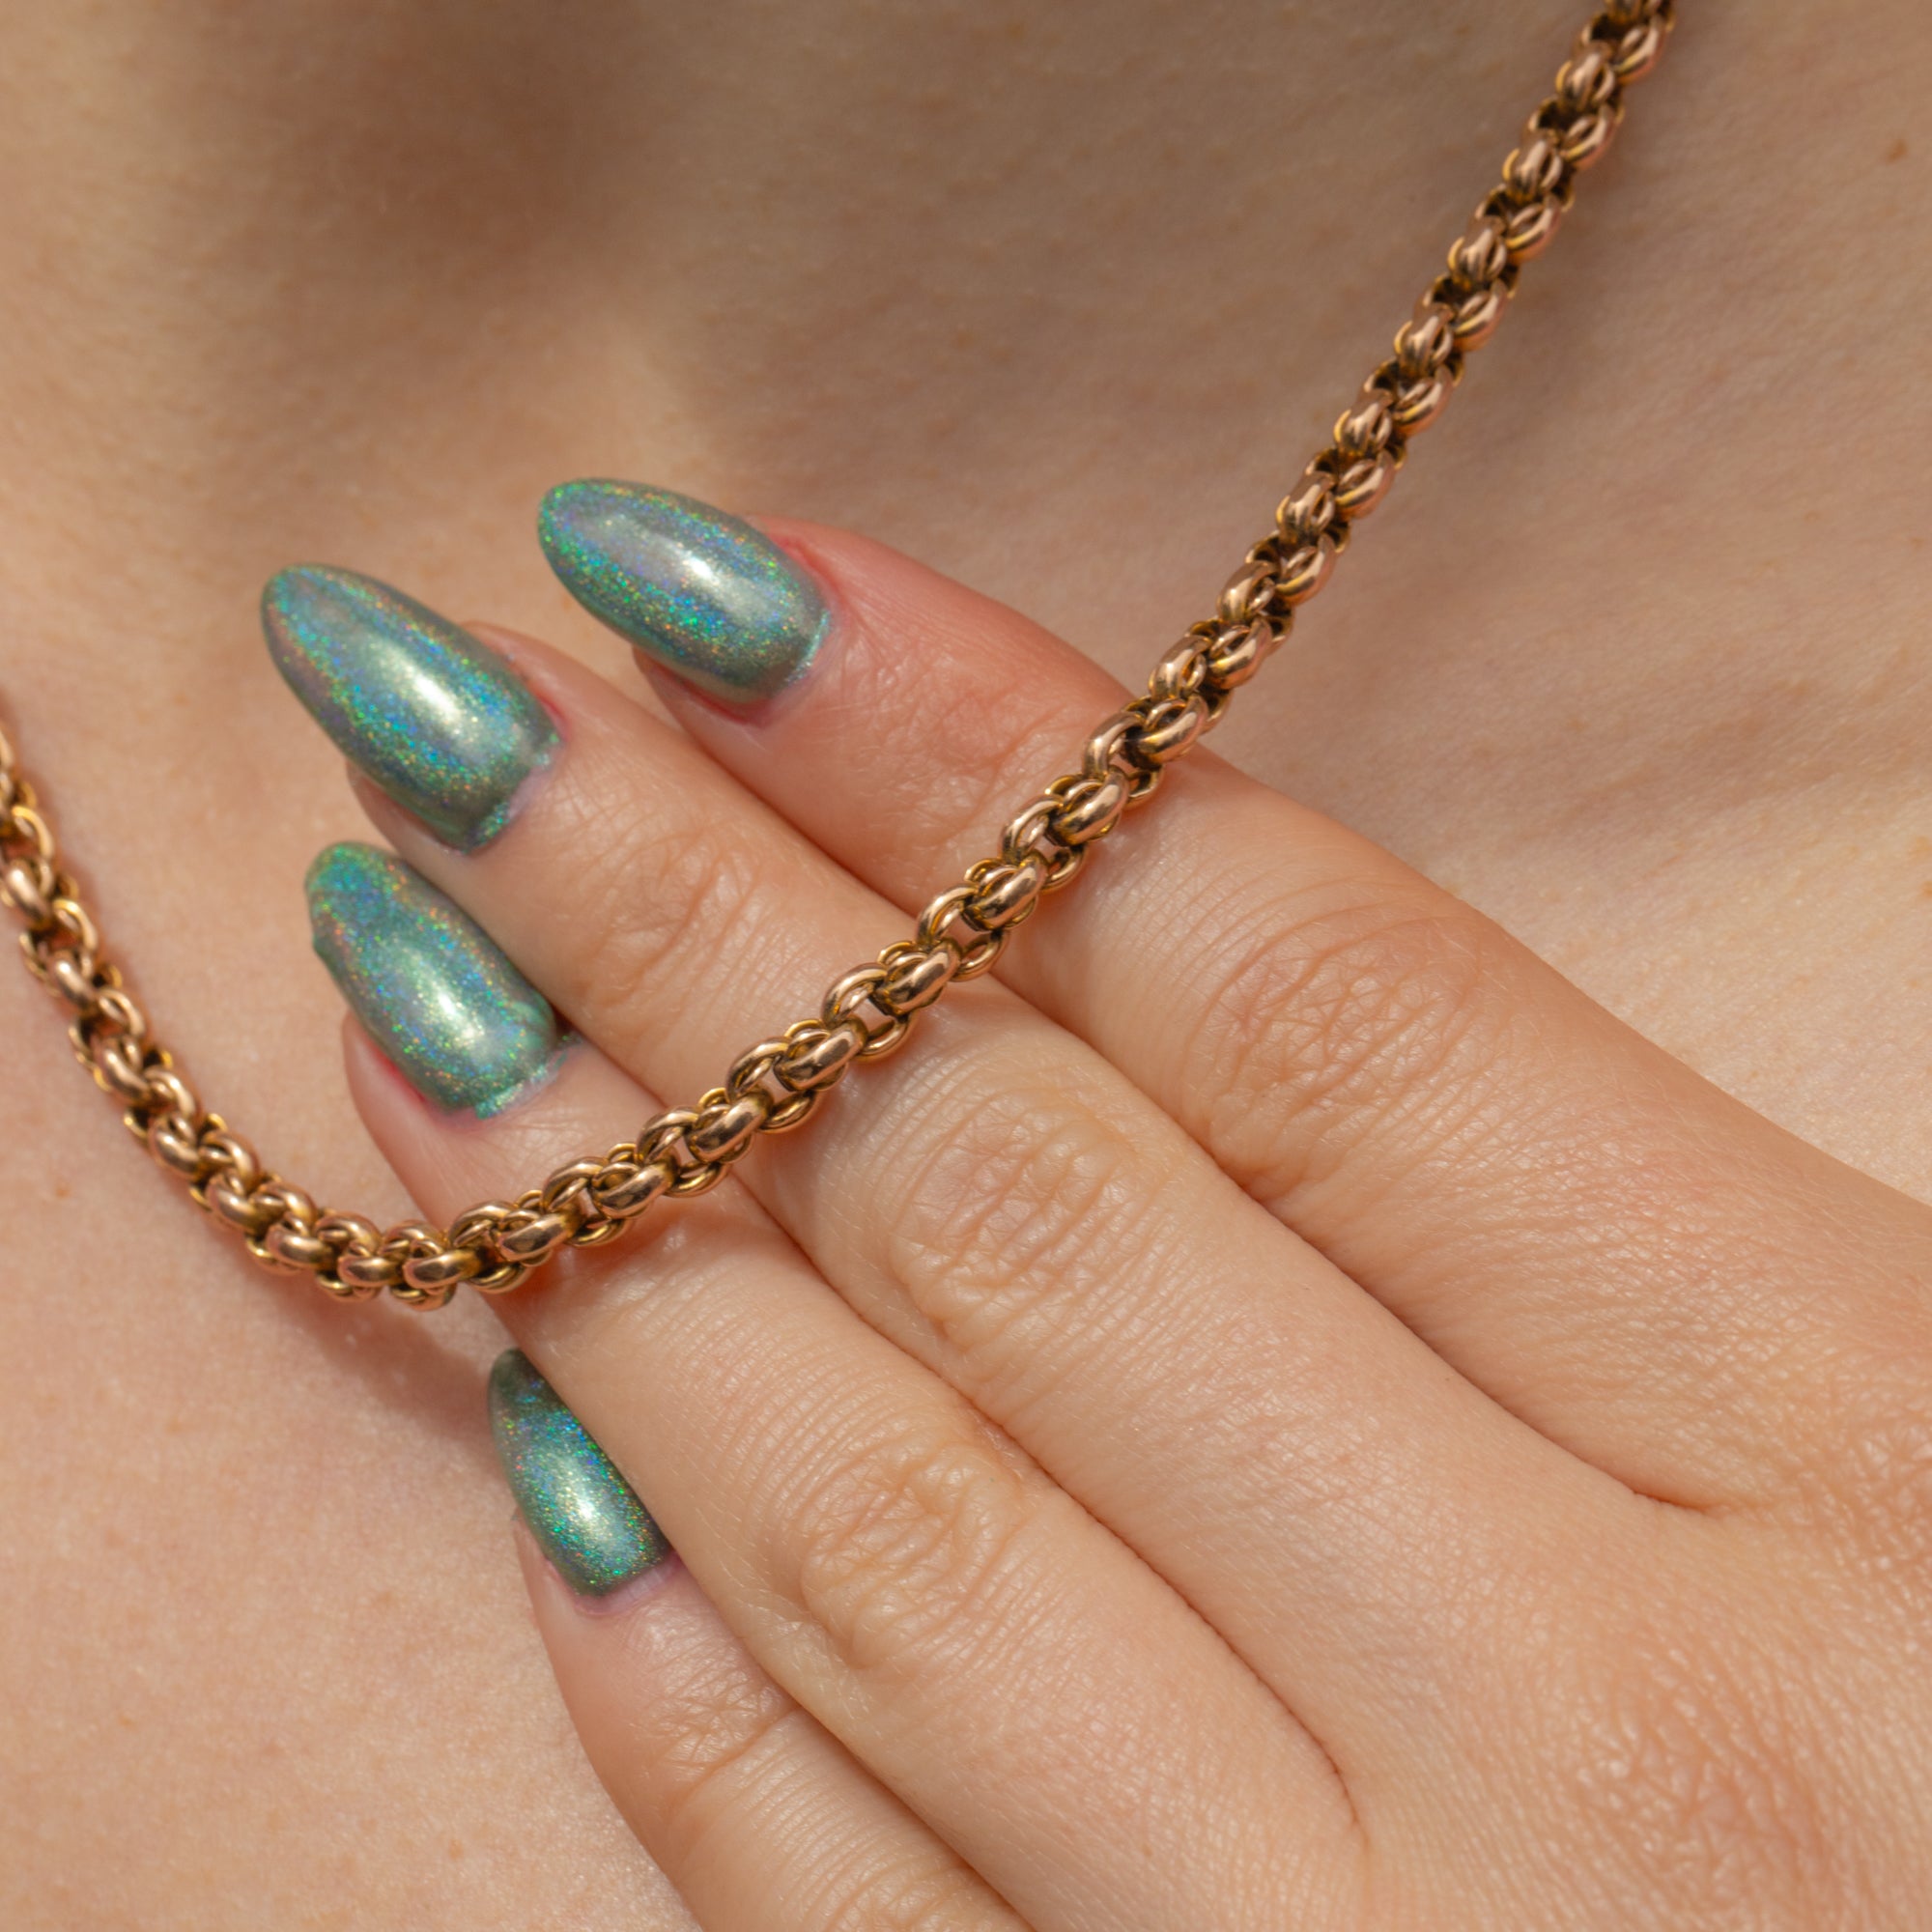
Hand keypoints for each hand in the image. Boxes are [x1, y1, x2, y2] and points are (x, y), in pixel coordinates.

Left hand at [280, 483, 1931, 1929]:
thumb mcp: (1914, 1406)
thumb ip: (1560, 1186)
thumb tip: (1123, 917)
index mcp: (1845, 1435)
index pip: (1302, 997)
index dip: (977, 764)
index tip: (711, 584)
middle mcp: (1597, 1719)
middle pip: (1034, 1214)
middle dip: (696, 928)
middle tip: (452, 723)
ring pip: (896, 1539)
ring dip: (603, 1233)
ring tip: (406, 990)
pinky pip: (853, 1915)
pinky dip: (677, 1681)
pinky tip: (539, 1446)